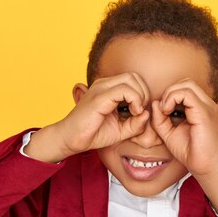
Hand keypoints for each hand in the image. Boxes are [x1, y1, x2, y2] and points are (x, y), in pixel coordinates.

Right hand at [28, 73, 150, 161]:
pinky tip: (133, 113)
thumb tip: (147, 113)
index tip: (140, 113)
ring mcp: (101, 88)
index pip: (134, 80)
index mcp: (108, 88)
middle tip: (139, 112)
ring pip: (131, 79)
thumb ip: (136, 123)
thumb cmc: (93, 133)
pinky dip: (135, 100)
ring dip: (140, 96)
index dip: (143, 94)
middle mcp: (104, 84)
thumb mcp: (121, 130)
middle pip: (134, 76)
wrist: (70, 139)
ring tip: (136, 112)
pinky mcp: (99, 97)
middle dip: (144, 93)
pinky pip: (124, 90)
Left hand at [151, 79, 217, 216]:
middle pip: (186, 82)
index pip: (184, 88)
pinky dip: (172, 98)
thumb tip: (155, 103)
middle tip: (163, 110)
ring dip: (170, 94)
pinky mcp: (204, 113)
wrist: (204, 166)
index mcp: (200, 107)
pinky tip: (167, 112)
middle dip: (169, 92)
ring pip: (186, 84)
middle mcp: (206, 104)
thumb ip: (160, 118)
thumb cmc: (190, 152)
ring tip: (165, 111)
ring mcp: (207, 107)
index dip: (170, 95)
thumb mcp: (169, 133)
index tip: (162, 113)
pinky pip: (186, 94)